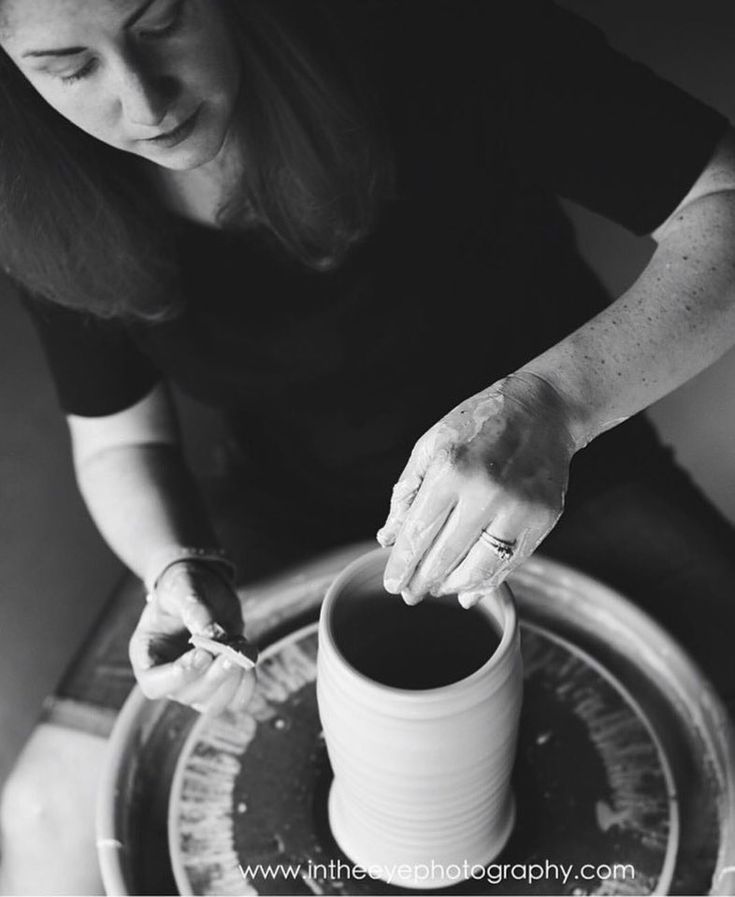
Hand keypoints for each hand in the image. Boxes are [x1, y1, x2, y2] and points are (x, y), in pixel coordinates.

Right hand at [129, 561, 254, 714]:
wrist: (203, 589)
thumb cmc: (185, 585)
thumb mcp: (184, 585)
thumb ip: (194, 608)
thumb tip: (212, 634)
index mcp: (147, 653)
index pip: (153, 684)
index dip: (179, 677)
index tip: (203, 654)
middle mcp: (168, 676)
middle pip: (188, 695)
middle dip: (214, 675)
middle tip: (234, 648)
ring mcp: (194, 683)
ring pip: (213, 703)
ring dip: (232, 680)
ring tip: (241, 645)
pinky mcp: (218, 683)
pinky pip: (234, 699)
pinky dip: (247, 684)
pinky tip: (250, 656)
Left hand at [376, 372, 575, 605]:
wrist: (543, 409)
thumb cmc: (477, 426)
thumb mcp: (431, 445)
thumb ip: (406, 492)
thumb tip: (387, 538)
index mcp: (450, 469)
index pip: (418, 533)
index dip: (402, 565)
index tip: (392, 584)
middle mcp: (485, 491)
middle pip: (445, 556)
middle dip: (422, 582)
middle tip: (410, 595)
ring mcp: (518, 508)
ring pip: (478, 567)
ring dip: (453, 586)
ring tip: (438, 589)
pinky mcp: (543, 519)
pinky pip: (510, 563)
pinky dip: (487, 582)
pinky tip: (469, 590)